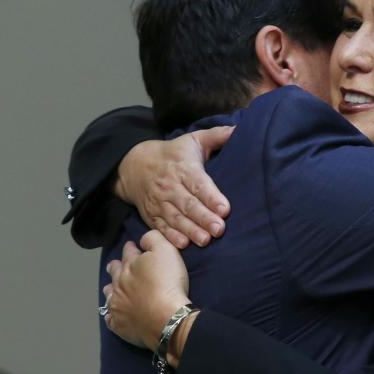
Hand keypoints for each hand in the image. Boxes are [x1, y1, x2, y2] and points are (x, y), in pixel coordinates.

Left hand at [102, 230, 190, 351]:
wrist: (168, 317)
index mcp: (130, 265)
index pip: (128, 251)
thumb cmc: (168, 283)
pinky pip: (110, 318)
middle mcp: (119, 284)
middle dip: (116, 266)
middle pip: (114, 271)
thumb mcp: (166, 250)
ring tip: (113, 288)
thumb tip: (143, 239)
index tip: (133, 246)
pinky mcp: (119, 324)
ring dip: (111, 289)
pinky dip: (111, 315)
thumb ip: (153, 238)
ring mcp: (117, 305)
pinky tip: (114, 314)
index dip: (131, 247)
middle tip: (117, 265)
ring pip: (109, 294)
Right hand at [114, 125, 234, 248]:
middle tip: (219, 229)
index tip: (224, 209)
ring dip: (190, 230)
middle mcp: (169, 185)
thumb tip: (239, 129)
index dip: (211, 196)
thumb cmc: (173, 154)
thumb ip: (217, 136)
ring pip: (175, 218)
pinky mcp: (151, 214)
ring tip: (205, 240)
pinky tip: (183, 244)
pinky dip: (171, 236)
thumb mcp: (193, 140)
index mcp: (183, 167)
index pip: (198, 183)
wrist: (134, 165)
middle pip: (188, 204)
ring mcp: (159, 201)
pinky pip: (161, 227)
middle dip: (203, 217)